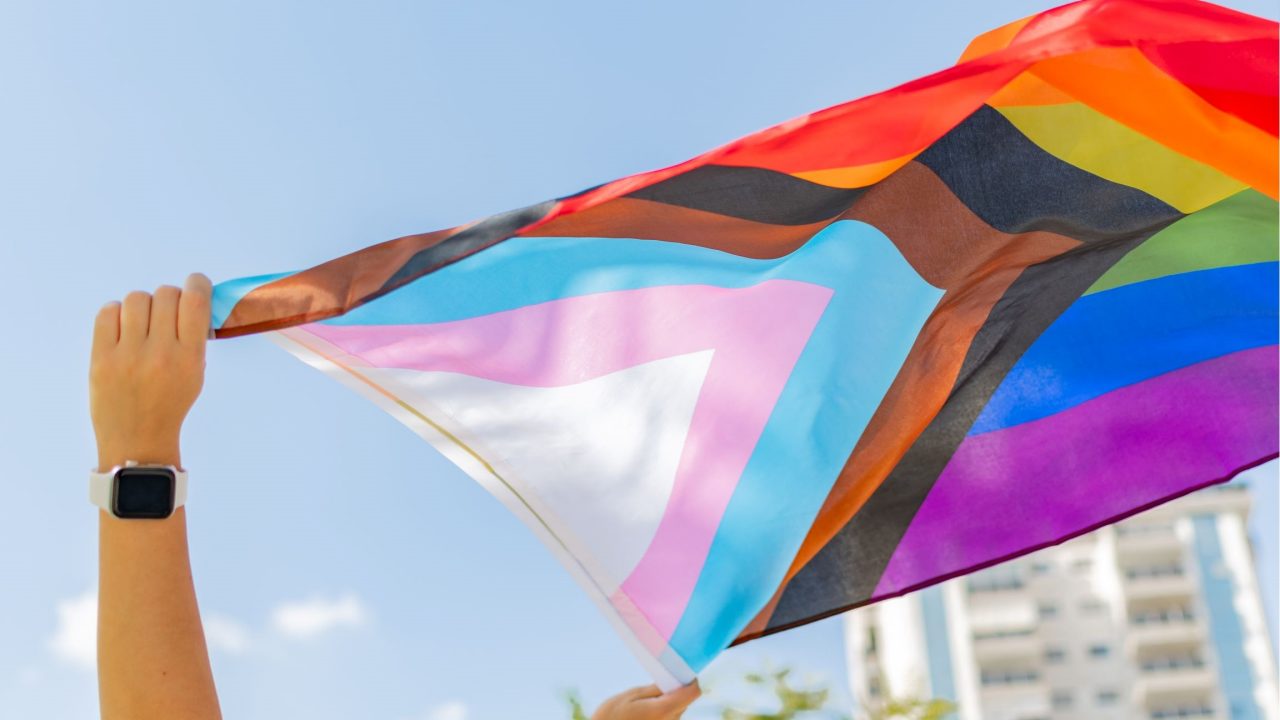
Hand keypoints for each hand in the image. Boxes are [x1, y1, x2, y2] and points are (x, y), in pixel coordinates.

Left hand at [90, 273, 211, 470]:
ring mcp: (127, 355)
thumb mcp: (196, 374)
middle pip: (165, 294)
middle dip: (170, 298)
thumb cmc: (171, 405)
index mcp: (189, 357)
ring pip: (136, 299)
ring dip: (143, 305)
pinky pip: (107, 312)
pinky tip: (122, 327)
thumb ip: (194, 339)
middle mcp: (159, 352)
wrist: (137, 440)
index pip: (195, 301)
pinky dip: (117, 313)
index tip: (196, 284)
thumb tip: (190, 301)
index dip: (197, 283)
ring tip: (142, 323)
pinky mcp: (101, 358)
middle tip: (166, 313)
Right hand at [592, 682, 699, 719]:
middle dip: (675, 690)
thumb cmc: (612, 717)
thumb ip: (656, 689)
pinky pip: (669, 718)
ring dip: (667, 701)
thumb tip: (675, 680)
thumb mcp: (631, 696)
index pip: (693, 693)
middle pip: (685, 701)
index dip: (692, 679)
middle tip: (657, 683)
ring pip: (677, 710)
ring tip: (645, 701)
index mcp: (664, 710)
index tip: (683, 670)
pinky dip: (662, 711)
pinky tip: (644, 712)